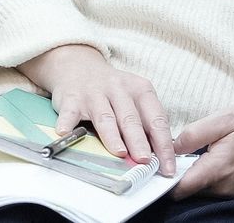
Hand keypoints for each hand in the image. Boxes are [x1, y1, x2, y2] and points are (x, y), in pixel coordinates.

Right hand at [18, 43, 174, 175]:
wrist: (78, 66)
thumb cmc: (112, 92)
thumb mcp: (134, 99)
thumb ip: (144, 124)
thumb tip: (158, 159)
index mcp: (140, 90)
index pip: (156, 120)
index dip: (163, 145)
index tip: (167, 167)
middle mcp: (118, 89)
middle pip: (130, 118)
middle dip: (139, 141)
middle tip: (145, 160)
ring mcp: (94, 92)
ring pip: (105, 117)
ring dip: (112, 136)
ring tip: (119, 152)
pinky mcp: (71, 97)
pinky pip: (70, 112)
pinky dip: (67, 122)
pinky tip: (65, 133)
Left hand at [172, 98, 233, 198]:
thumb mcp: (225, 117)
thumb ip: (195, 134)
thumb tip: (171, 146)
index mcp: (219, 169)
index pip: (181, 188)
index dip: (162, 178)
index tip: (153, 163)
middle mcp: (225, 186)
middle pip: (187, 189)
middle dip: (174, 174)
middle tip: (166, 150)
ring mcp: (233, 190)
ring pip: (199, 188)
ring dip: (189, 174)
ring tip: (185, 151)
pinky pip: (212, 186)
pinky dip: (203, 174)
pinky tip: (203, 155)